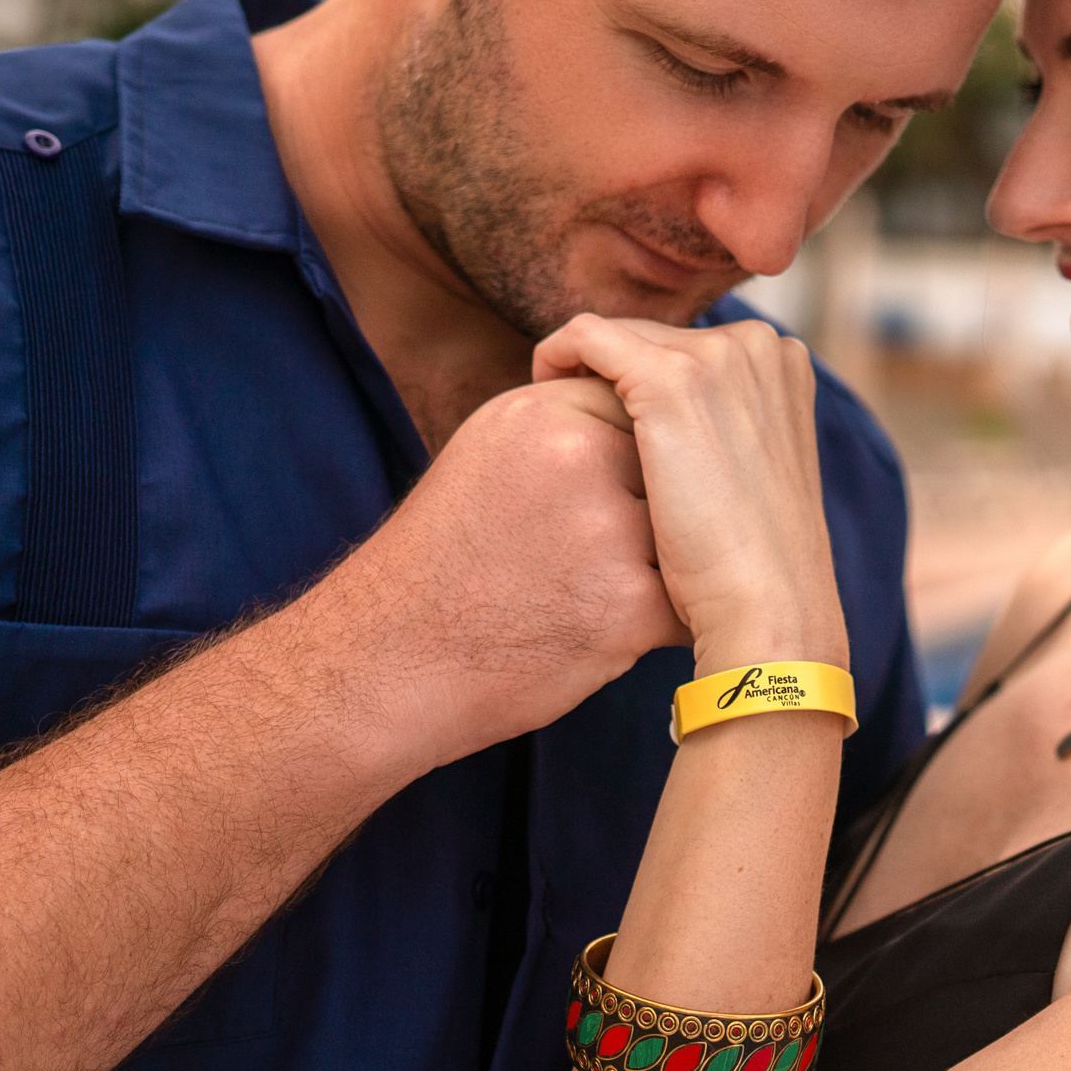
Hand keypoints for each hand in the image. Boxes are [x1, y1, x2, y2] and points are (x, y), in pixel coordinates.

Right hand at [325, 376, 685, 767]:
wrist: (385, 661)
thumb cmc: (441, 562)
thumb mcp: (488, 455)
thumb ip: (563, 426)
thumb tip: (640, 417)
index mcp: (542, 410)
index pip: (639, 410)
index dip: (629, 464)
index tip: (595, 501)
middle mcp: (577, 455)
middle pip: (668, 473)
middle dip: (648, 514)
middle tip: (590, 553)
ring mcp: (608, 530)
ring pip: (682, 539)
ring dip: (654, 568)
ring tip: (589, 592)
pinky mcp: (628, 606)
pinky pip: (684, 603)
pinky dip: (653, 625)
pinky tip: (600, 632)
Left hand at [531, 315, 846, 676]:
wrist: (765, 607)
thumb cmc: (750, 564)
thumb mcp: (751, 478)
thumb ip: (727, 432)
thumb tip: (676, 428)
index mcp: (782, 362)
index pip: (692, 346)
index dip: (646, 381)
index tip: (616, 421)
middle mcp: (757, 344)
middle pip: (655, 336)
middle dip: (614, 374)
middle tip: (578, 425)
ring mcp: (717, 357)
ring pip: (618, 334)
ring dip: (584, 371)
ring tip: (556, 418)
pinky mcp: (669, 380)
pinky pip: (585, 336)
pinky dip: (557, 357)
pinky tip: (541, 393)